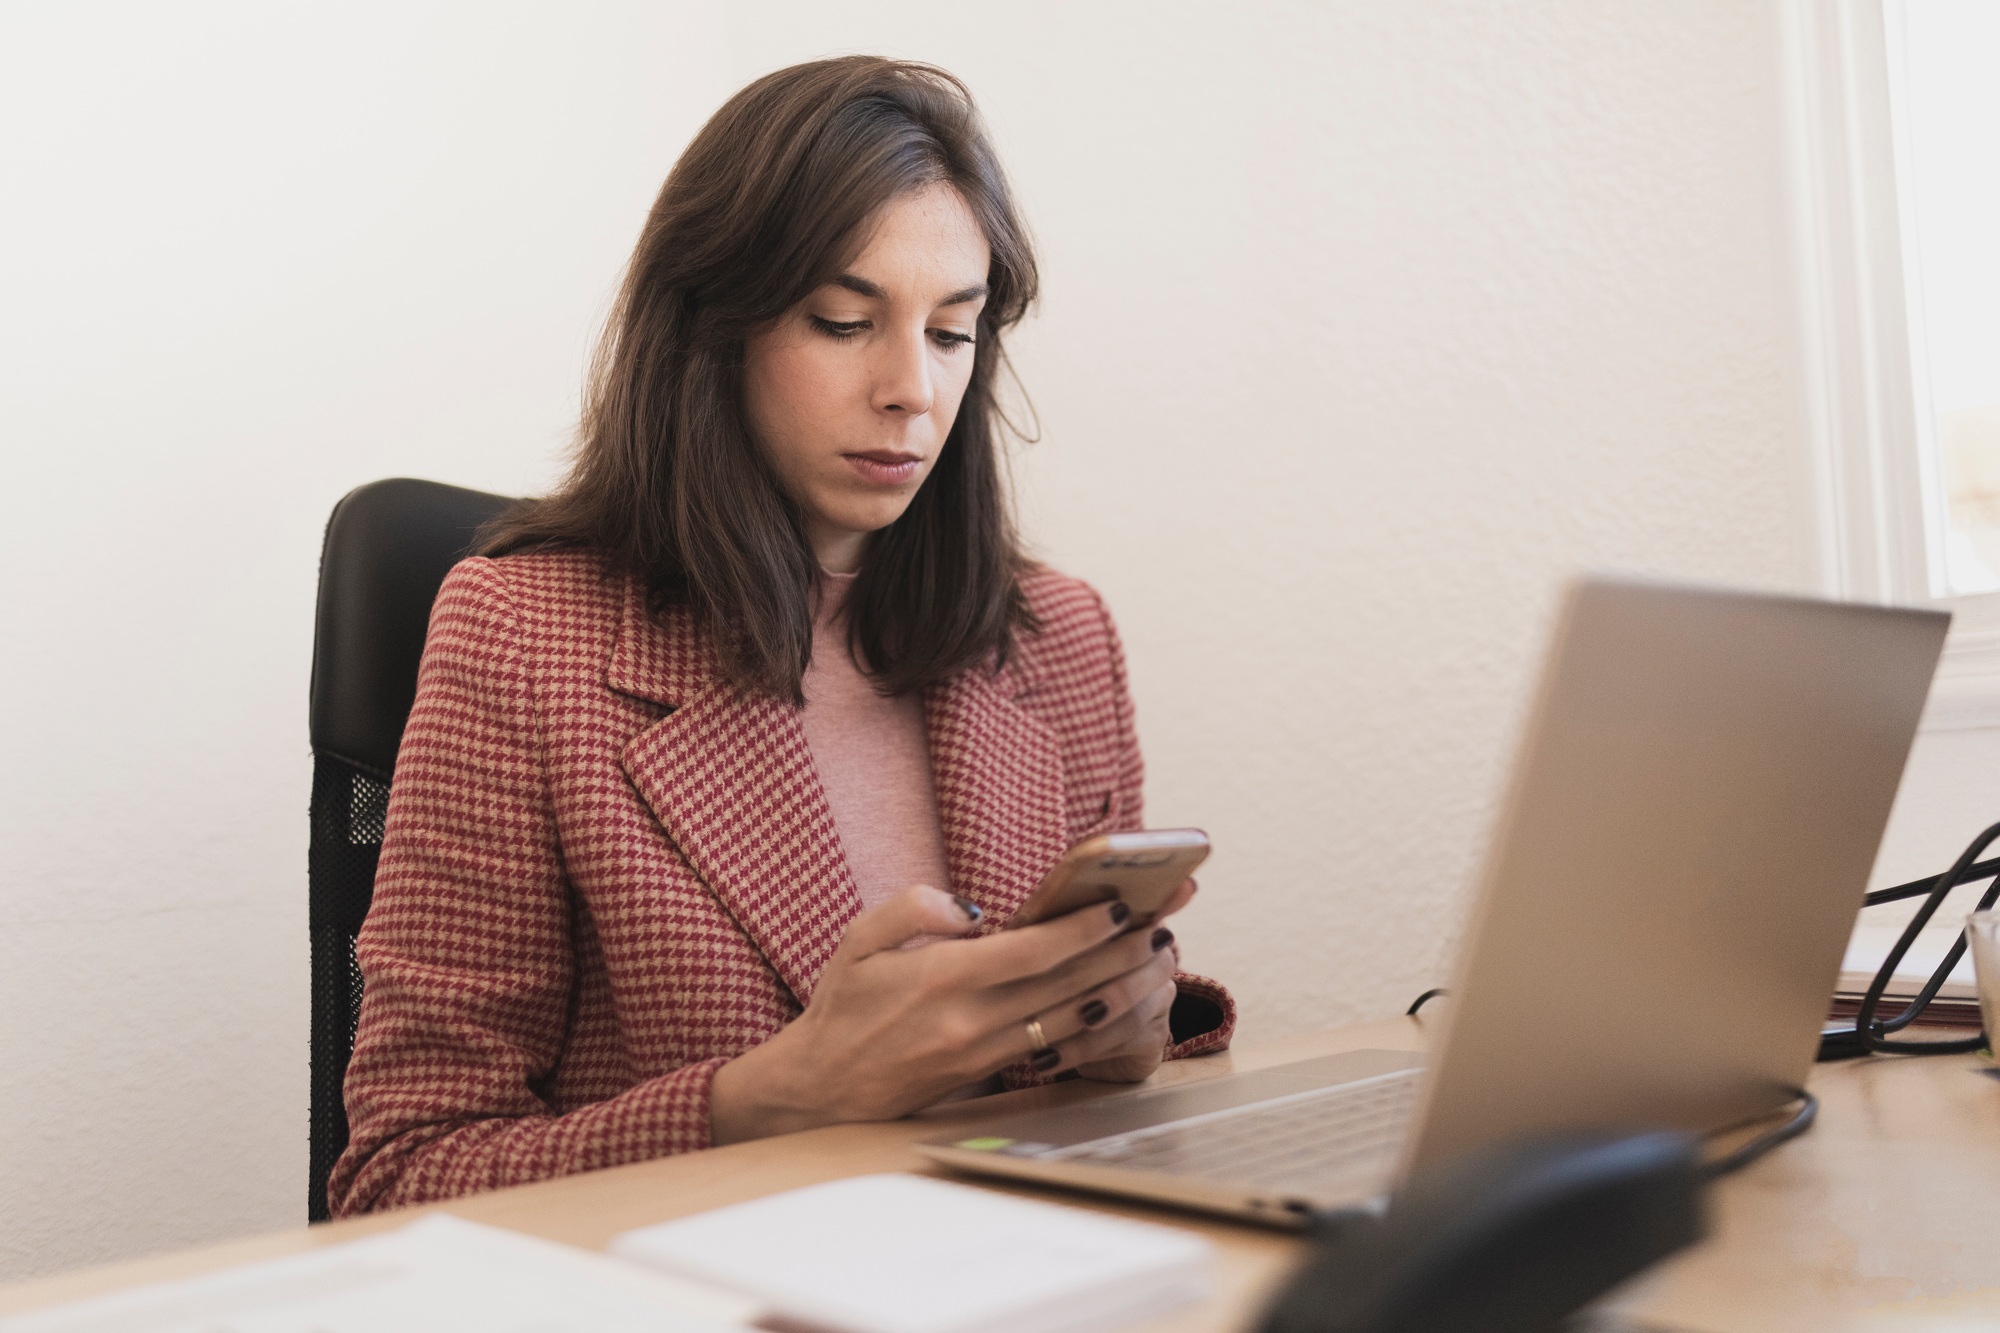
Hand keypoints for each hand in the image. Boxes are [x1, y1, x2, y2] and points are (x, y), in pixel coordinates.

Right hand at [709, 885, 1178, 1143]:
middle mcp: (972, 1020)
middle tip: (1168, 921)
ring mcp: (985, 1053)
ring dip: (1124, 990)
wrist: (822, 1087)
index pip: (1032, 951)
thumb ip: (913, 909)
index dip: (1084, 929)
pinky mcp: (989, 1074)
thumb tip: (973, 910)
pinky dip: (1096, 1025)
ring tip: (1161, 960)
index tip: (1123, 904)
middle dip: (1123, 951)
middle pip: (1067, 984)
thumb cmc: (842, 1007)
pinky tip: (1124, 1004)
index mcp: (942, 979)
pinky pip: (1056, 1047)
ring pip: (1072, 1019)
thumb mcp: (859, 941)